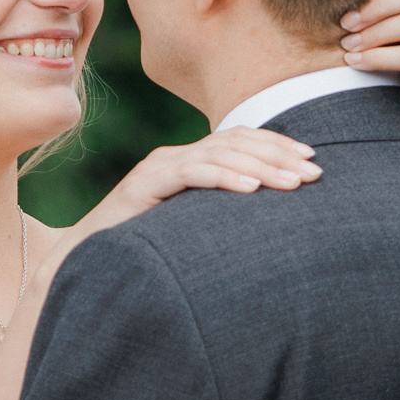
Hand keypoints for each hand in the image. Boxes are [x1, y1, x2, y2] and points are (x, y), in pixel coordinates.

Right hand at [74, 128, 321, 238]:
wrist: (84, 259)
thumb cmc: (140, 248)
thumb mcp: (188, 227)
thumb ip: (217, 214)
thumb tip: (267, 222)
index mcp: (187, 161)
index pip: (239, 140)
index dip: (277, 144)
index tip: (312, 158)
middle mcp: (174, 157)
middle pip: (235, 142)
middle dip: (279, 155)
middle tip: (315, 172)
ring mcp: (158, 167)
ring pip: (219, 154)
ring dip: (262, 166)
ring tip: (293, 182)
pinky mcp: (144, 184)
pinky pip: (192, 174)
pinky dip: (225, 177)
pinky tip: (252, 188)